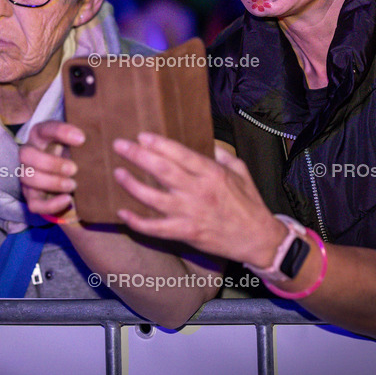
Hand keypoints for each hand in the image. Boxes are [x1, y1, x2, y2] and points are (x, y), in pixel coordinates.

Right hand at [19, 121, 82, 222]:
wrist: (67, 174)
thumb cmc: (73, 152)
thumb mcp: (76, 142)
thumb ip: (84, 139)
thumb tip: (103, 139)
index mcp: (40, 135)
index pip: (45, 129)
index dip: (61, 132)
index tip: (82, 139)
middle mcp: (29, 154)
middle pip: (27, 154)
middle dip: (51, 163)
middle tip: (74, 169)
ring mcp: (27, 176)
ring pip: (27, 178)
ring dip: (51, 182)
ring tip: (73, 185)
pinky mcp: (31, 196)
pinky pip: (34, 204)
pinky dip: (50, 204)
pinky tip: (67, 200)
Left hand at [113, 133, 286, 266]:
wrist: (258, 238)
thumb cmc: (249, 203)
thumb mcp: (240, 171)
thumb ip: (221, 155)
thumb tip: (206, 143)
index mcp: (212, 173)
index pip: (179, 153)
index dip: (158, 143)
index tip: (142, 136)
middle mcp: (198, 191)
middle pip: (161, 170)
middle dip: (137, 155)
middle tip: (120, 145)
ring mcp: (190, 213)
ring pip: (153, 198)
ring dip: (132, 184)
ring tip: (117, 173)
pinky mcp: (186, 232)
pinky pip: (156, 228)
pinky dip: (137, 222)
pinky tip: (123, 212)